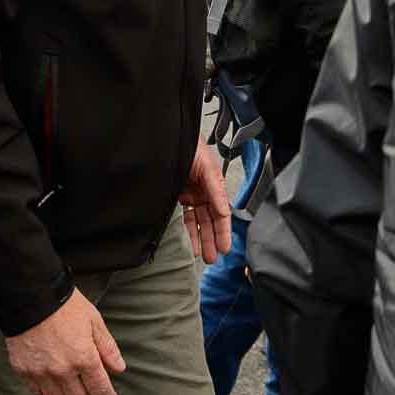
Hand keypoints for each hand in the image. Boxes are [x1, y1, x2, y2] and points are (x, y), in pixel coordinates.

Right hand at [4, 288, 125, 394]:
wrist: (30, 295)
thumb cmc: (64, 305)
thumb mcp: (94, 321)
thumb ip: (107, 348)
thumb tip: (118, 368)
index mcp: (84, 358)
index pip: (99, 390)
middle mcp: (62, 370)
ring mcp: (41, 372)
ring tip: (74, 389)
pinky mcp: (23, 370)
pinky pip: (37, 391)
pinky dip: (47, 390)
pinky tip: (53, 381)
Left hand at [178, 143, 231, 264]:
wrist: (169, 137)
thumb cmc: (190, 146)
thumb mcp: (207, 167)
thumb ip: (216, 189)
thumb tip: (225, 212)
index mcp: (213, 184)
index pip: (221, 213)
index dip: (223, 231)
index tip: (225, 247)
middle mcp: (202, 191)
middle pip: (210, 220)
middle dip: (212, 239)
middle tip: (214, 257)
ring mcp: (189, 194)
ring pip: (196, 221)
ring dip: (200, 238)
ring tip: (202, 256)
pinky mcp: (176, 196)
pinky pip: (183, 217)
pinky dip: (186, 231)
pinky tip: (188, 244)